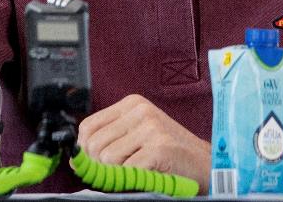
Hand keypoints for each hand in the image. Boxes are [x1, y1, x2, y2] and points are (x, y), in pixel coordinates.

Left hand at [77, 94, 210, 193]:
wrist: (206, 164)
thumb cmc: (170, 154)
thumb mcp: (137, 137)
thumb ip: (109, 141)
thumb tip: (76, 159)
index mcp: (132, 104)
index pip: (88, 126)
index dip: (85, 151)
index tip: (94, 164)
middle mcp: (140, 110)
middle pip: (94, 144)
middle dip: (100, 166)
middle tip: (121, 172)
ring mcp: (150, 127)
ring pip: (106, 159)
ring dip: (118, 174)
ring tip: (137, 171)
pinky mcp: (159, 147)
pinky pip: (126, 170)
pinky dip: (132, 179)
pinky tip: (147, 174)